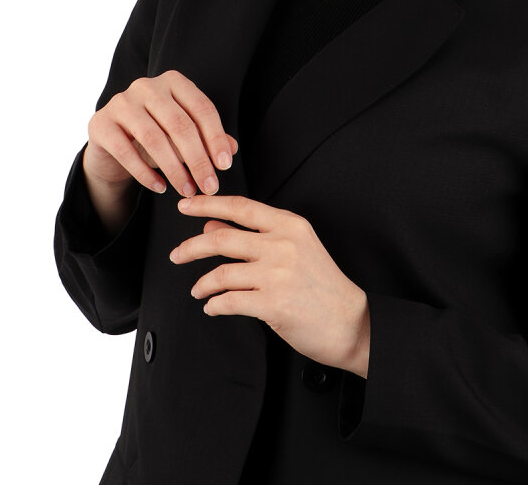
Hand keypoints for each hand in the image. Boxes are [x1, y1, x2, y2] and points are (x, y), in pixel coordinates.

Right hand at [84, 69, 237, 197]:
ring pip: (154, 138)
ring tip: (188, 191)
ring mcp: (121, 103)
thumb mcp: (183, 135)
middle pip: (179, 124)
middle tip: (210, 185)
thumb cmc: (155, 134)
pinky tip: (161, 188)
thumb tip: (232, 149)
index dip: (216, 138)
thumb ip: (206, 138)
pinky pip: (126, 152)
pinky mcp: (100, 124)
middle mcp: (146, 86)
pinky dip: (145, 173)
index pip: (201, 108)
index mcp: (173, 81)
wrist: (111, 142)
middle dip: (198, 159)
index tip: (225, 166)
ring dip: (175, 169)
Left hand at [170, 193, 370, 376]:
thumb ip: (255, 235)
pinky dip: (215, 305)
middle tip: (177, 255)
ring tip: (198, 290)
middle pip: (222, 238)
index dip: (208, 204)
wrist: (351, 322)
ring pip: (221, 272)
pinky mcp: (273, 304)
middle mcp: (283, 244)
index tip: (186, 205)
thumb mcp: (295, 249)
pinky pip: (229, 301)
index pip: (241, 207)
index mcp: (290, 225)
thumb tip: (213, 225)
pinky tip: (213, 307)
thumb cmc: (323, 286)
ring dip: (202, 284)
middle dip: (191, 247)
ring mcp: (278, 274)